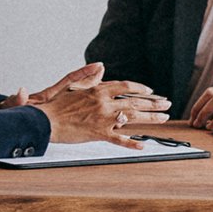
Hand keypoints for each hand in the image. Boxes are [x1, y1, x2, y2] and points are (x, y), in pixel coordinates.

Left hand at [0, 62, 105, 108]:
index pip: (69, 80)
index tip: (98, 66)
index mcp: (49, 95)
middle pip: (80, 88)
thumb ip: (18, 100)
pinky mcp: (58, 116)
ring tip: (112, 92)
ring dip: (95, 94)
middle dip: (96, 81)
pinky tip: (99, 114)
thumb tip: (21, 92)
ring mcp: (59, 107)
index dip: (83, 73)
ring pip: (81, 99)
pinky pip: (76, 111)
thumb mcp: (14, 106)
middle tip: (113, 77)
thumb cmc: (12, 113)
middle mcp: (57, 98)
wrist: (10, 122)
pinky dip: (87, 110)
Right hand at [34, 80, 171, 148]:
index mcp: (99, 90)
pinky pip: (119, 139)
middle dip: (154, 103)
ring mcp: (103, 118)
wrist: (46, 120)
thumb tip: (102, 67)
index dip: (141, 89)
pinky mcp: (98, 134)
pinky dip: (131, 142)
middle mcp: (104, 103)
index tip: (151, 91)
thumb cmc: (57, 104)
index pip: (126, 86)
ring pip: (133, 117)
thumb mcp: (74, 85)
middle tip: (167, 104)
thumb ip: (90, 77)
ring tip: (164, 118)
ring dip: (151, 118)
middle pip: (135, 101)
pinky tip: (142, 144)